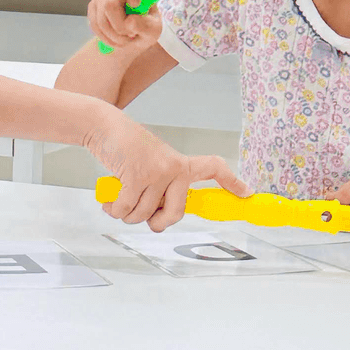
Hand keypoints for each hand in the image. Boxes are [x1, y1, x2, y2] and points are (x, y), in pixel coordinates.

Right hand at [85, 108, 249, 230]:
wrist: (103, 126)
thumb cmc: (125, 147)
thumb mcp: (151, 163)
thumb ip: (160, 188)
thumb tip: (157, 219)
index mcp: (180, 163)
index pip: (213, 167)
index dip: (232, 182)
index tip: (247, 192)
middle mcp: (174, 168)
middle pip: (176, 213)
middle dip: (157, 224)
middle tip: (147, 222)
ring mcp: (157, 172)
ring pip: (144, 214)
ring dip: (127, 215)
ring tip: (118, 202)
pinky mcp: (137, 176)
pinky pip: (127, 209)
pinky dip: (115, 209)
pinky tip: (109, 202)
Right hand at [88, 0, 161, 50]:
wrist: (132, 36)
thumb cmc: (146, 29)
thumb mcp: (153, 30)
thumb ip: (146, 26)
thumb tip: (129, 22)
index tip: (136, 4)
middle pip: (110, 4)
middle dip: (120, 27)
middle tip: (131, 34)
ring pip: (101, 19)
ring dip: (114, 36)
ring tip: (125, 39)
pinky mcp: (93, 5)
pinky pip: (95, 25)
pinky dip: (106, 38)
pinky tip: (115, 39)